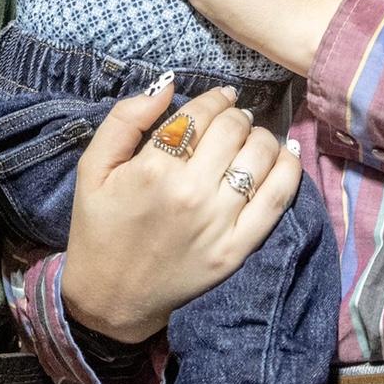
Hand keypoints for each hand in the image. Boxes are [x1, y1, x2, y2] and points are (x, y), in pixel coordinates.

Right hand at [61, 80, 301, 343]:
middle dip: (237, 114)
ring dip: (261, 137)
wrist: (110, 299)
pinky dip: (289, 171)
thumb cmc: (98, 226)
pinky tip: (285, 156)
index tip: (221, 96)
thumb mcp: (94, 166)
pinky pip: (278, 200)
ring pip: (260, 158)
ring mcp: (219, 224)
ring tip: (252, 137)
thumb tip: (169, 85)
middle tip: (232, 118)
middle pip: (234, 130)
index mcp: (154, 169)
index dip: (216, 97)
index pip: (202, 114)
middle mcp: (191, 193)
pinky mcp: (237, 250)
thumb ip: (126, 118)